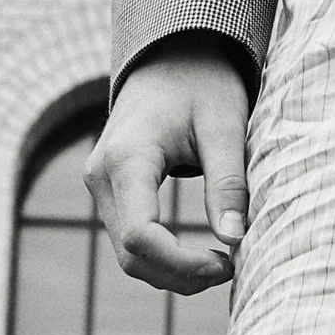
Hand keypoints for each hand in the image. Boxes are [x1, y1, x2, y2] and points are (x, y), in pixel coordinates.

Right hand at [87, 41, 252, 291]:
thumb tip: (235, 239)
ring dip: (172, 273)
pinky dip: (162, 259)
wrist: (170, 58)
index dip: (183, 263)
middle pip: (131, 254)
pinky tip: (199, 255)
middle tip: (230, 269)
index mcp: (127, 157)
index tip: (228, 263)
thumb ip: (227, 182)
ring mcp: (100, 185)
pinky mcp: (109, 192)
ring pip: (128, 255)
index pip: (141, 235)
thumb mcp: (224, 126)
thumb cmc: (202, 84)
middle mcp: (101, 175)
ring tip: (220, 264)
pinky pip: (129, 240)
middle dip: (180, 276)